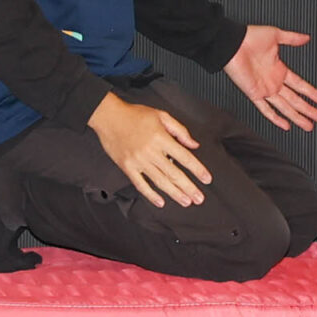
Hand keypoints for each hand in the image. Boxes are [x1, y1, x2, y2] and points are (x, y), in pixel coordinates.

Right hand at [88, 94, 212, 207]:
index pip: (185, 157)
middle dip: (189, 187)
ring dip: (174, 193)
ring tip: (186, 202)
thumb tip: (194, 145)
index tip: (207, 179)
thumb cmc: (135, 115)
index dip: (197, 169)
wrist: (109, 117)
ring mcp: (138, 161)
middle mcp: (151, 152)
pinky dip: (151, 195)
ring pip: (160, 181)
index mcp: (161, 138)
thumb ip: (180, 131)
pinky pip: (140, 184)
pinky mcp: (127, 167)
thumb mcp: (162, 116)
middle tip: (199, 198)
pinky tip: (160, 202)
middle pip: (174, 173)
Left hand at [223, 24, 316, 131]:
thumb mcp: (276, 35)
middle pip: (296, 100)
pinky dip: (275, 118)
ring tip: (308, 126)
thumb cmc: (250, 37)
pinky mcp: (254, 94)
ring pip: (285, 107)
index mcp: (280, 69)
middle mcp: (274, 82)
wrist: (232, 43)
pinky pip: (265, 109)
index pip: (300, 85)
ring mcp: (265, 89)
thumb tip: (306, 38)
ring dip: (297, 117)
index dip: (312, 93)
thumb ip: (292, 38)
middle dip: (309, 110)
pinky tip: (285, 125)